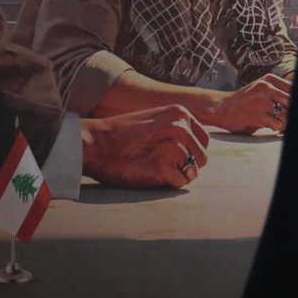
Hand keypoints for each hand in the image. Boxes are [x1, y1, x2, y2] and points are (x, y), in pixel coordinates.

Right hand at [81, 105, 209, 187]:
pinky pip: (179, 183)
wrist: (94, 143)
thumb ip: (176, 129)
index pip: (204, 140)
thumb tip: (197, 153)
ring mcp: (173, 146)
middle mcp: (181, 127)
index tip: (175, 155)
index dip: (192, 152)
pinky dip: (167, 183)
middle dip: (186, 166)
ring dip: (176, 175)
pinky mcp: (163, 166)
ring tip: (153, 167)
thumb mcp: (154, 120)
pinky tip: (151, 174)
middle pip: (201, 158)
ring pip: (191, 171)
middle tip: (162, 164)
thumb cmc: (121, 135)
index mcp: (180, 114)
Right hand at [210, 73, 292, 134]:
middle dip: (292, 113)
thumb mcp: (262, 90)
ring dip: (284, 123)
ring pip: (286, 115)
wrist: (221, 108)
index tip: (293, 108)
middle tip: (286, 119)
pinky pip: (276, 124)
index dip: (297, 101)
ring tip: (278, 123)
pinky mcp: (256, 114)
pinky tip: (270, 125)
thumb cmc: (246, 101)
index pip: (294, 89)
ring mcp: (260, 100)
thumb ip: (279, 93)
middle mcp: (266, 87)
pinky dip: (276, 127)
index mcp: (269, 79)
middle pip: (292, 102)